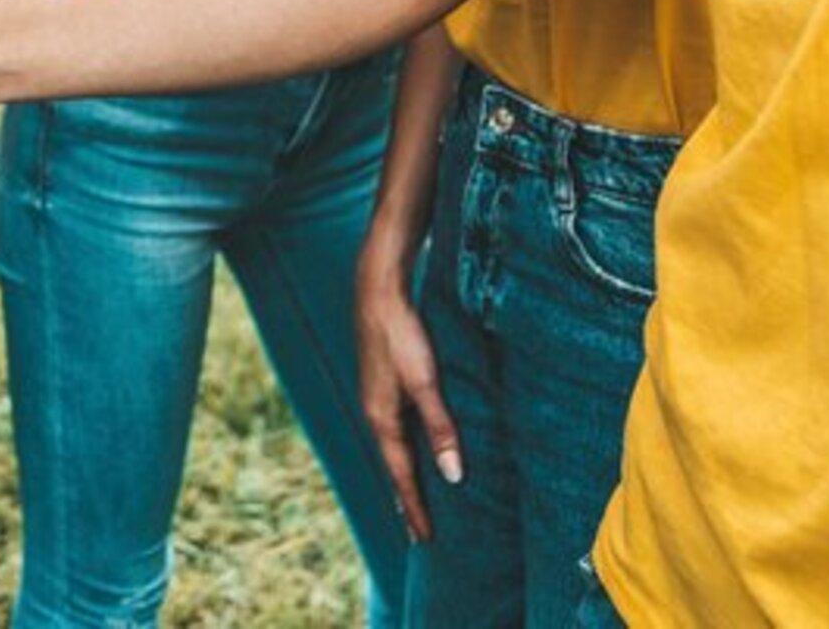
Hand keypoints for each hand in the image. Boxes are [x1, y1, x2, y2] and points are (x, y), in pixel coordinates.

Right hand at [354, 248, 460, 541]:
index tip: (425, 539)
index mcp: (381, 418)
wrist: (378, 289)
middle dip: (406, 499)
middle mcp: (375, 412)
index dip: (414, 507)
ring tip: (417, 497)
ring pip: (394, 447)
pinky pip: (397, 428)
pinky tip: (416, 446)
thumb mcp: (425, 382)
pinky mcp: (384, 381)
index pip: (401, 475)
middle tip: (417, 532)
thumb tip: (452, 475)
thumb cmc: (401, 334)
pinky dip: (407, 449)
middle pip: (393, 466)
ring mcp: (378, 396)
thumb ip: (440, 427)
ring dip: (406, 474)